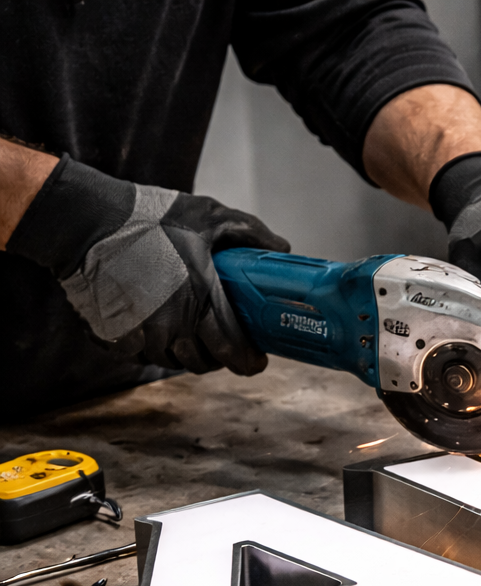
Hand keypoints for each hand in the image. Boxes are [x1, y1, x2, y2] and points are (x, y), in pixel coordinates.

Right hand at [6, 155, 289, 374]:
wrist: (84, 221)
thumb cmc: (149, 217)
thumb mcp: (209, 215)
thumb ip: (250, 233)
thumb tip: (283, 249)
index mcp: (200, 298)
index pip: (234, 350)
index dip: (250, 361)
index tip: (257, 359)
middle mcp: (171, 324)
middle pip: (205, 362)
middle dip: (219, 356)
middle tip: (224, 341)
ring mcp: (141, 334)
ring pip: (174, 361)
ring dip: (186, 352)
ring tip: (191, 330)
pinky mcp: (115, 338)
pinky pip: (143, 355)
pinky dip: (154, 347)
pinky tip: (158, 325)